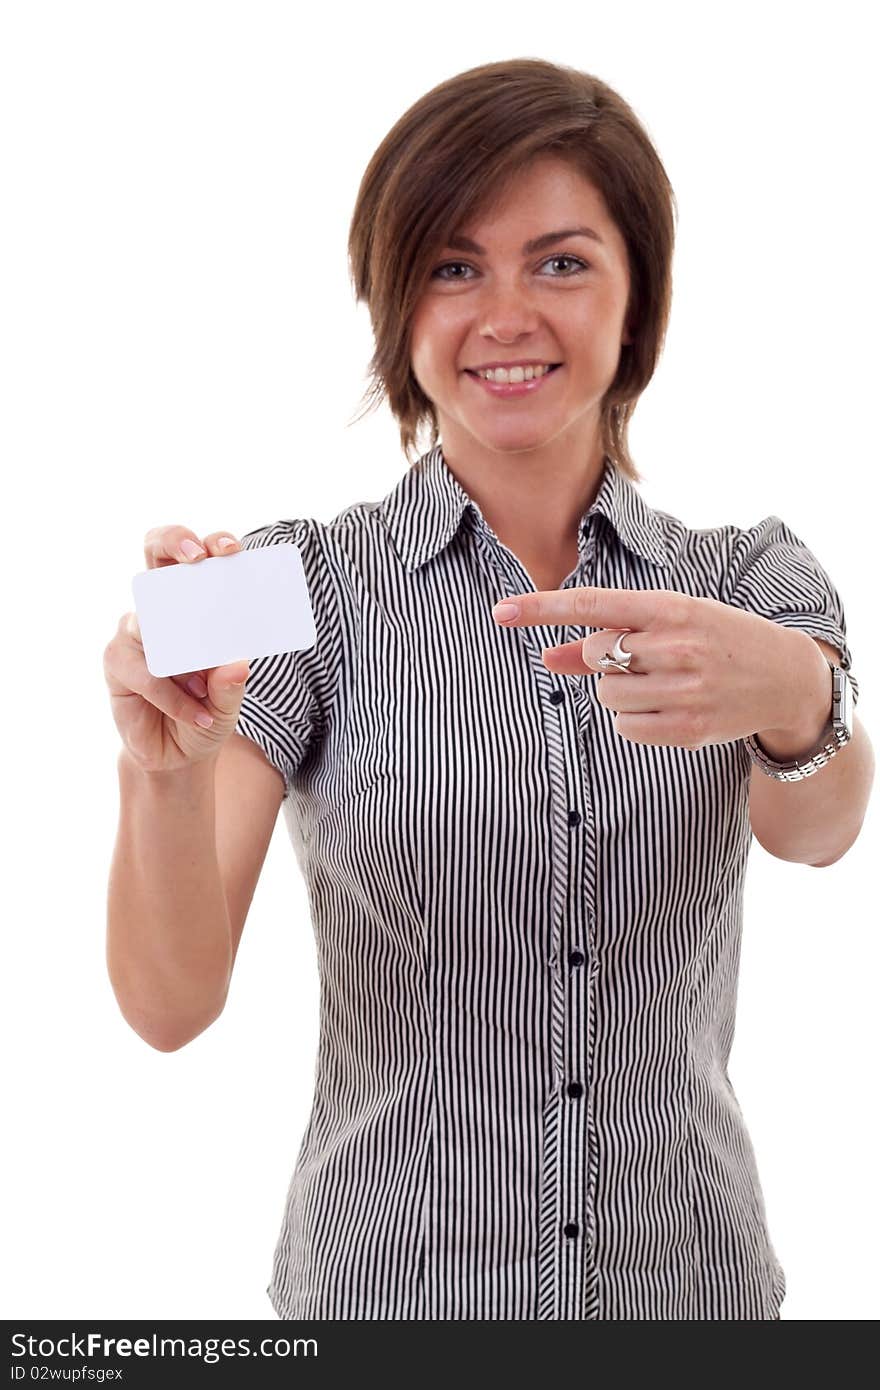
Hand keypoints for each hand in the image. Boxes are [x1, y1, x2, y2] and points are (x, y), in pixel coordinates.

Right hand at [104, 526, 251, 773]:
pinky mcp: (116, 661)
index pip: (195, 557)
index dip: (207, 543)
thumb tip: (237, 663)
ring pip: (148, 620)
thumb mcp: (229, 701)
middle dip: (175, 541)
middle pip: (155, 551)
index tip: (229, 550)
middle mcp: (161, 608)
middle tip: (198, 558)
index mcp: (194, 604)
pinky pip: (145, 672)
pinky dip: (173, 696)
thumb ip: (232, 683)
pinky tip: (196, 714)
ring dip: (181, 653)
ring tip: (203, 686)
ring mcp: (135, 631)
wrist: (178, 754)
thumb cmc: (207, 711)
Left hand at [491, 586, 821, 751]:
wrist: (786, 677)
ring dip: (620, 691)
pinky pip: (625, 727)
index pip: (592, 605)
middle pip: (597, 655)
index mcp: (672, 608)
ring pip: (607, 695)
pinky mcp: (689, 729)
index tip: (501, 612)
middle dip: (607, 659)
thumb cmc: (717, 641)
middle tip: (647, 659)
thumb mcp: (671, 623)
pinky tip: (668, 708)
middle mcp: (677, 646)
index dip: (541, 609)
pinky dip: (634, 720)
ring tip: (662, 683)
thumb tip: (545, 657)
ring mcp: (684, 689)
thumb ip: (606, 638)